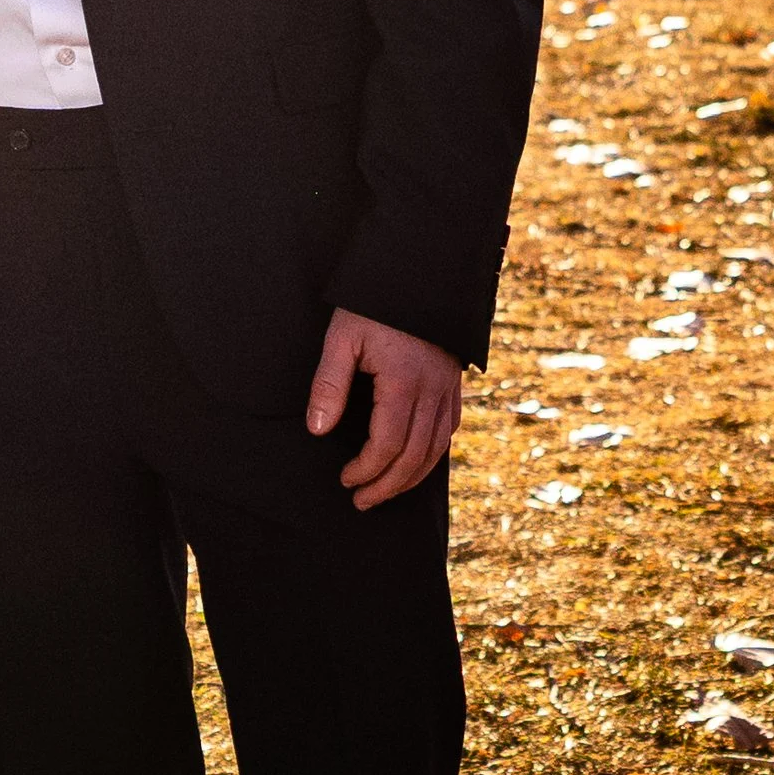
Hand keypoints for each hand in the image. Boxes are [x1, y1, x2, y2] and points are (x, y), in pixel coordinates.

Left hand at [305, 309, 462, 509]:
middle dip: (388, 485)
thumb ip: (329, 384)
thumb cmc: (373, 304)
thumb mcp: (342, 338)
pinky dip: (433, 454)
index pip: (388, 444)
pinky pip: (449, 429)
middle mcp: (433, 390)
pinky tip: (415, 463)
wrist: (418, 273)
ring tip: (384, 492)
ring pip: (437, 449)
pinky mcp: (454, 383)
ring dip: (411, 478)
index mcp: (404, 382)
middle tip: (361, 501)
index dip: (367, 469)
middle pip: (415, 455)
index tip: (346, 480)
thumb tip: (319, 430)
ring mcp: (448, 388)